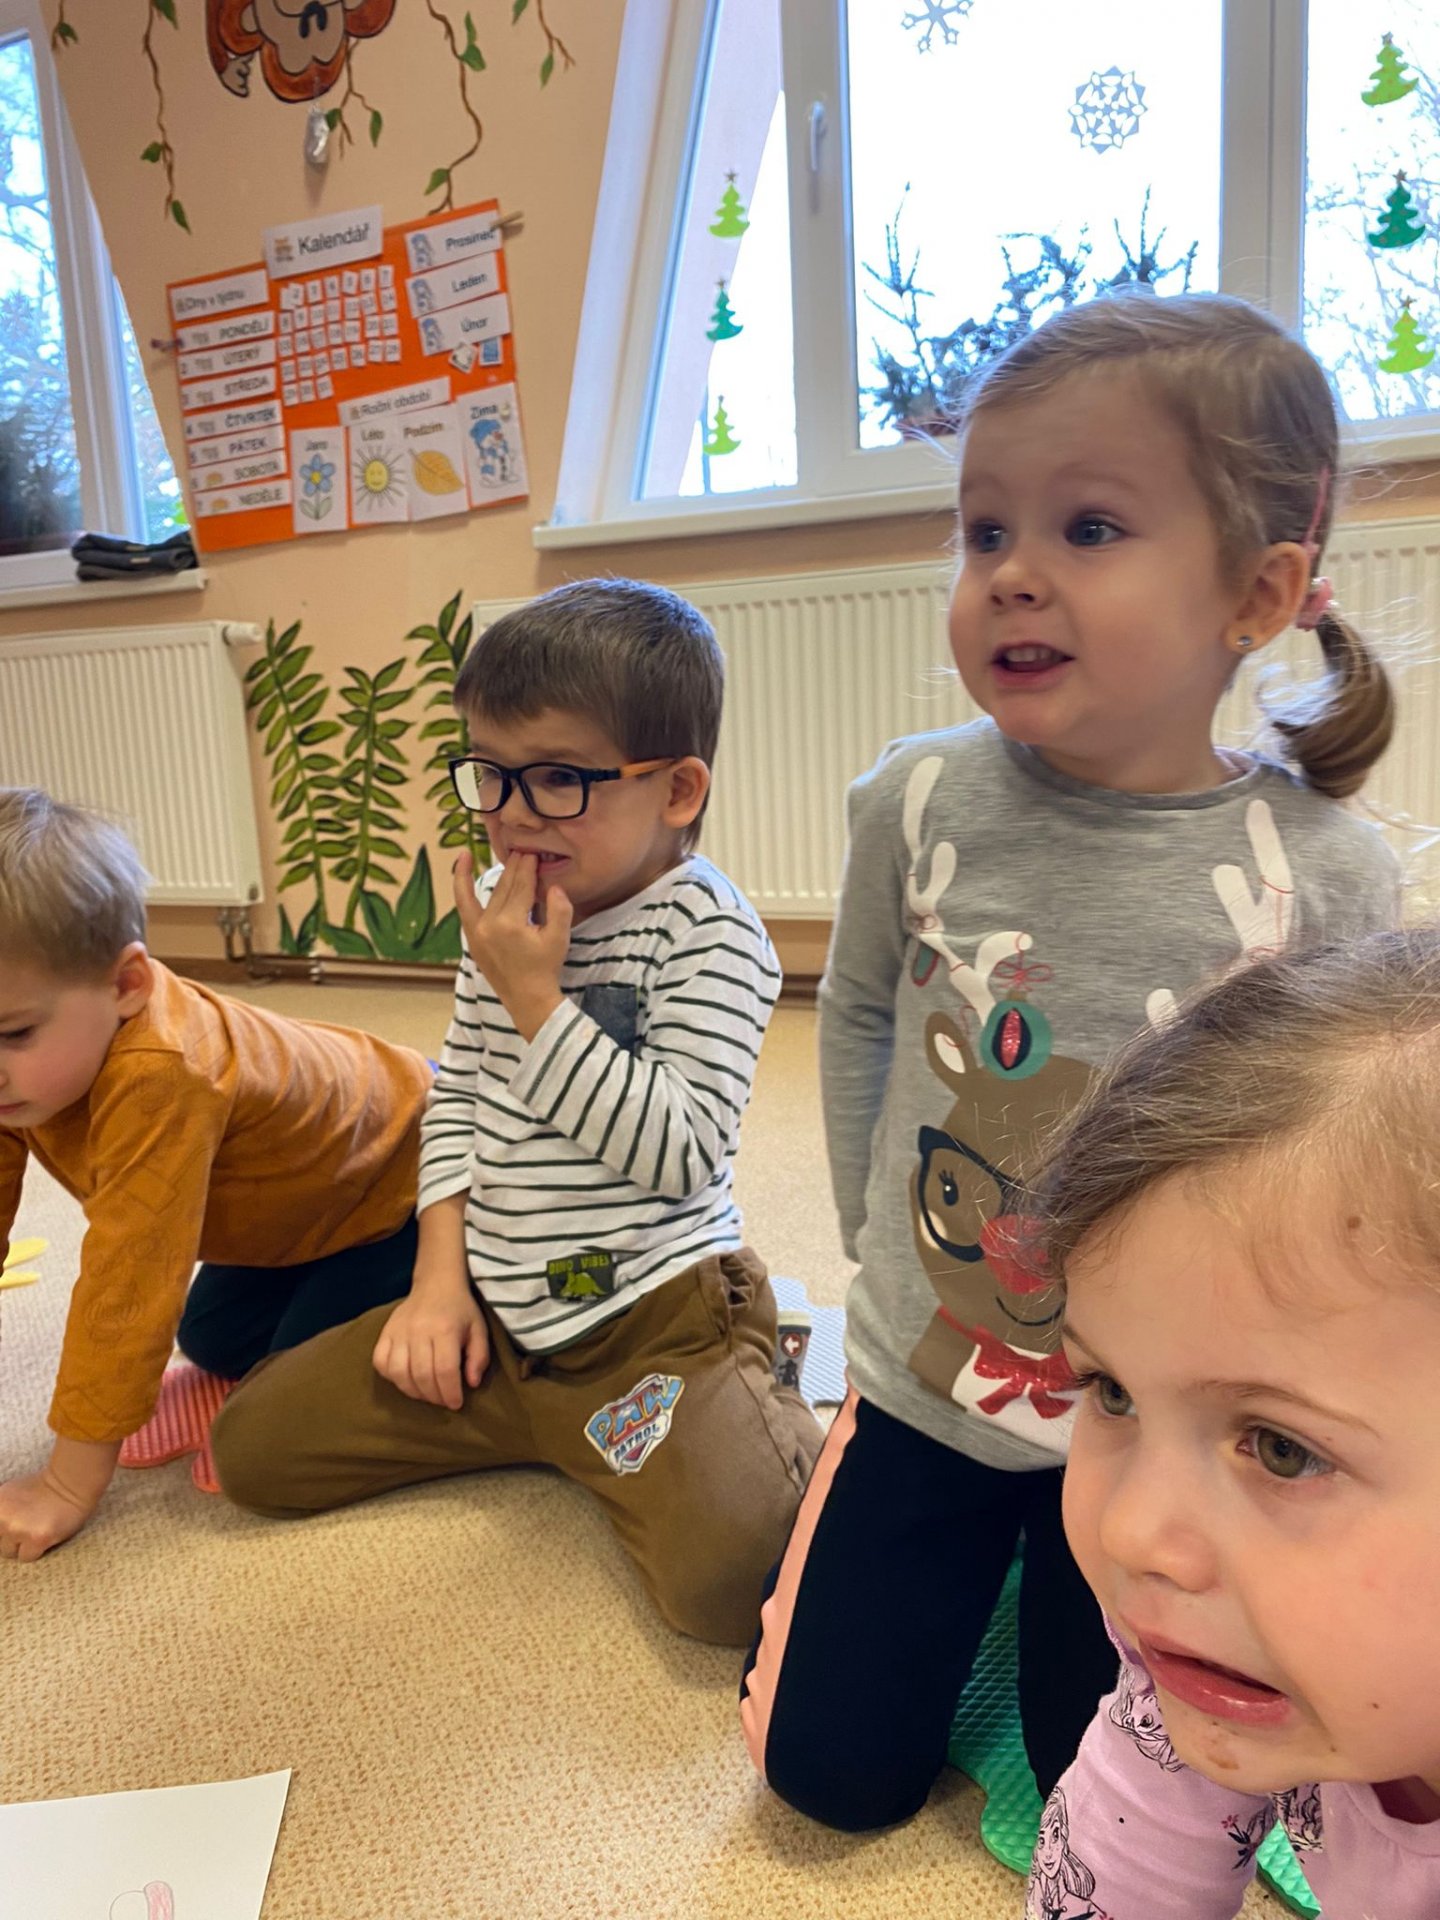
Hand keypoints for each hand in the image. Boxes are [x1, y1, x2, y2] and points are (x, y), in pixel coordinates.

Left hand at [0, 1468, 99, 1561]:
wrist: (71, 1483)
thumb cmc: (44, 1486)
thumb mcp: (12, 1490)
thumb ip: (1, 1509)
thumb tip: (0, 1526)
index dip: (2, 1532)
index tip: (11, 1531)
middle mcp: (3, 1519)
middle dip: (11, 1540)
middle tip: (26, 1530)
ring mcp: (18, 1530)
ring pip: (10, 1553)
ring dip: (22, 1547)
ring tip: (36, 1534)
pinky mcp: (37, 1539)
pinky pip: (27, 1557)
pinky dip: (35, 1551)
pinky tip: (45, 1537)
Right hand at [373, 1282, 489, 1408]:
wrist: (436, 1283)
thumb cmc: (460, 1311)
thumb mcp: (479, 1330)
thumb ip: (479, 1357)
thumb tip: (471, 1383)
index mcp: (445, 1329)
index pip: (445, 1370)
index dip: (450, 1393)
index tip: (456, 1403)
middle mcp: (419, 1330)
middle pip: (422, 1375)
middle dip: (434, 1396)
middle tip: (443, 1401)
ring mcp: (399, 1331)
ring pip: (399, 1373)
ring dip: (414, 1392)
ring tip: (427, 1394)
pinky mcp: (385, 1332)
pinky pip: (381, 1362)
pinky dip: (392, 1377)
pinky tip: (407, 1379)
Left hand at [453, 850, 570, 1040]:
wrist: (527, 999)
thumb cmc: (546, 969)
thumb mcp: (559, 938)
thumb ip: (559, 908)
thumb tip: (553, 885)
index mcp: (511, 924)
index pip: (522, 887)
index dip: (529, 868)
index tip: (534, 852)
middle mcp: (489, 925)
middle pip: (505, 888)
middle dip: (516, 868)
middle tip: (524, 850)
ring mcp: (476, 931)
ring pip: (489, 894)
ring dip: (499, 874)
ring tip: (507, 856)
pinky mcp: (472, 937)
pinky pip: (464, 904)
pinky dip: (462, 883)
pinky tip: (461, 862)